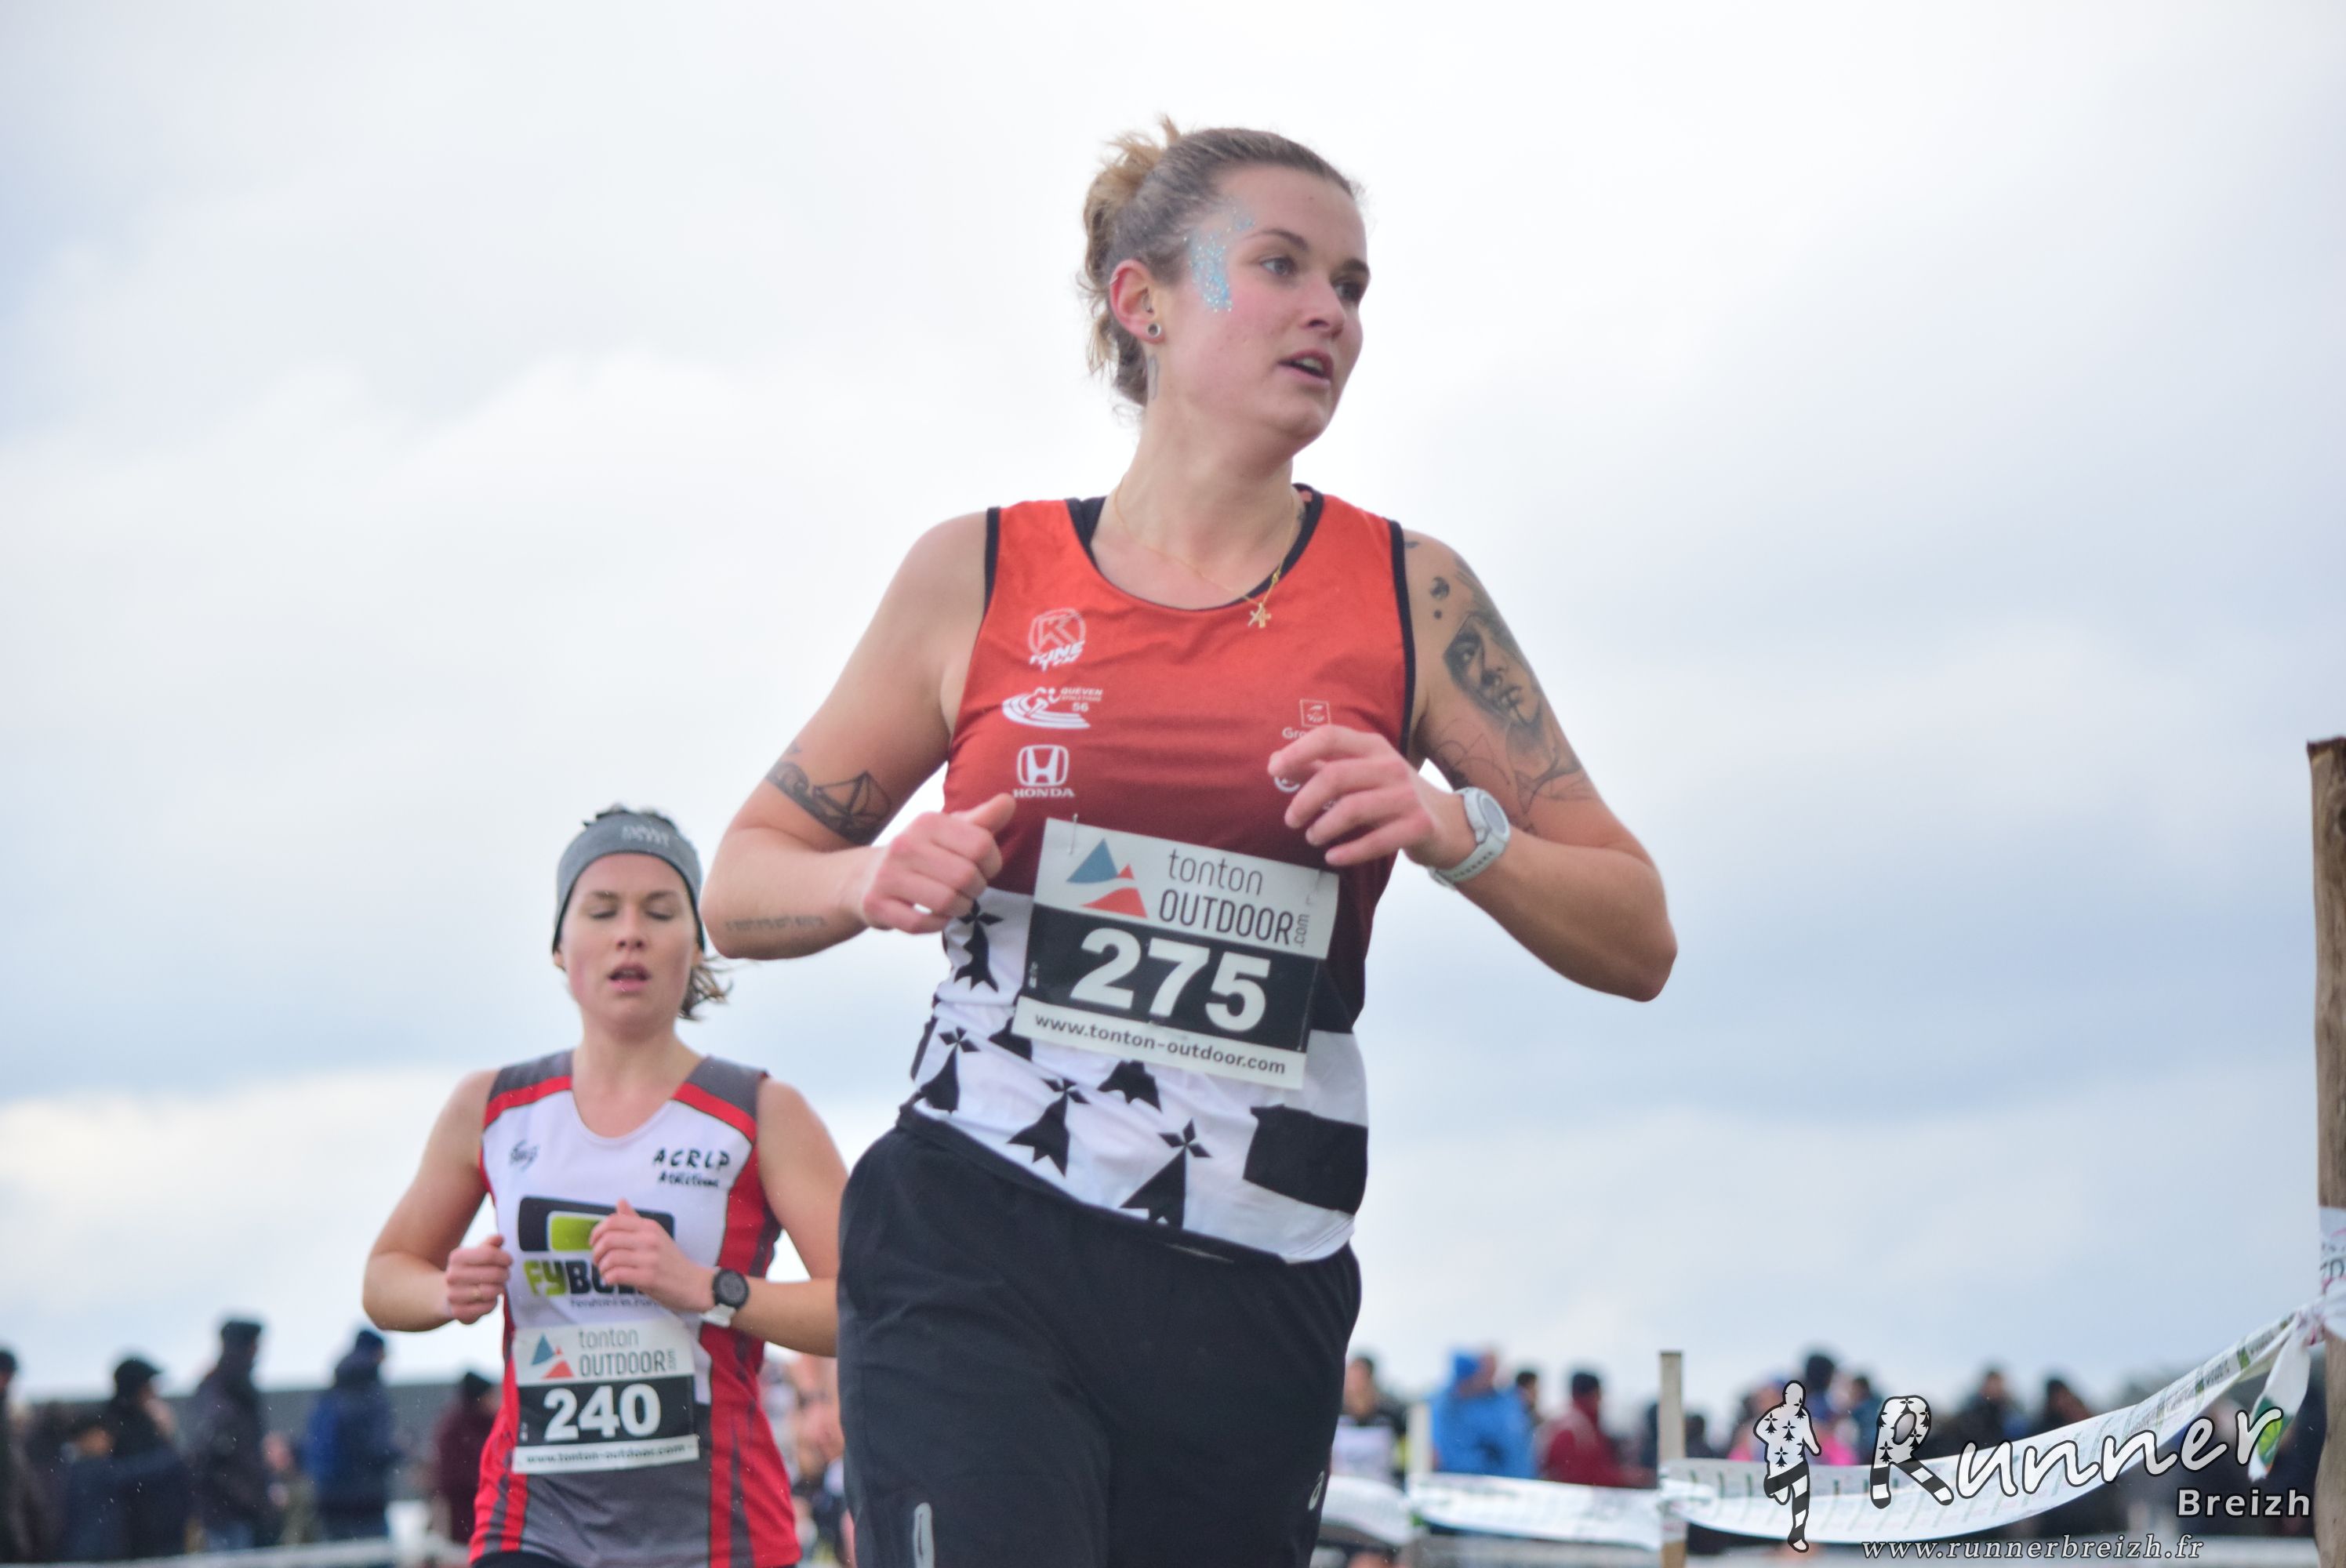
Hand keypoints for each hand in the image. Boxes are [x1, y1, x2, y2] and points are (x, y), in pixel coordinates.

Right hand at [443, 1233, 513, 1323]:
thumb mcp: (476, 1254)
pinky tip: (490, 1299)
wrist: (446, 1295)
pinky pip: (487, 1307)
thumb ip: (489, 1245)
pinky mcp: (458, 1312)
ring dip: (500, 1289)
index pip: (489, 1254)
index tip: (509, 1261)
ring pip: (490, 1291)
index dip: (505, 1257)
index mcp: (457, 1257)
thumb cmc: (469, 1270)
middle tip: (506, 1275)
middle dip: (505, 1274)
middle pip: (493, 1273)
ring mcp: (453, 1295)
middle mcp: (452, 1276)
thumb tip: (500, 1238)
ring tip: (499, 1286)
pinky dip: (493, 1303)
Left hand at [590, 1199, 713, 1314]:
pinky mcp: (648, 1277)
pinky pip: (617, 1274)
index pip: (614, 1221)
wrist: (694, 1284)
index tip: (594, 1242)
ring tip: (606, 1272)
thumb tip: (620, 1201)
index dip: (597, 1231)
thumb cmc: (672, 1261)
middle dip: (596, 1251)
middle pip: (609, 1239)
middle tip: (598, 1260)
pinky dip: (608, 1278)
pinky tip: (611, 1280)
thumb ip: (635, 1220)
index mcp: (649, 1227)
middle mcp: (649, 1239)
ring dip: (602, 1267)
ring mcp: (649, 1258)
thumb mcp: (656, 1235)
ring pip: (611, 1258)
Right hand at [845, 793, 1012, 933]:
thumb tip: (1009, 802)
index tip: (983, 868)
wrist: (865, 877)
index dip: (992, 863)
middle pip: (966, 876)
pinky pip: (920, 924)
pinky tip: (935, 915)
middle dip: (976, 889)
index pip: (981, 844)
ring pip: (946, 901)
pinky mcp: (876, 904)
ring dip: (959, 908)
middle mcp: (905, 844)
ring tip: (954, 903)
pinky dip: (936, 924)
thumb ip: (981, 820)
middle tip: (968, 889)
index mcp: (927, 823)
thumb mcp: (949, 832)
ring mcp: (888, 875)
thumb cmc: (919, 854)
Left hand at [1270, 725, 1476, 868]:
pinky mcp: (1418, 826)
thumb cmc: (1393, 795)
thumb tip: (1278, 763)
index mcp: (1373, 747)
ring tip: (1312, 837)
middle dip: (1305, 800)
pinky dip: (1349, 851)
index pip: (1330, 736)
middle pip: (1335, 776)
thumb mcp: (1362, 773)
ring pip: (1353, 808)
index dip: (1298, 751)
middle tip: (1291, 819)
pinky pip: (1377, 840)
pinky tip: (1333, 857)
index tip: (1274, 771)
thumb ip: (1322, 766)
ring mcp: (1406, 796)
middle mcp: (1390, 766)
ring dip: (1324, 827)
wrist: (1448, 823)